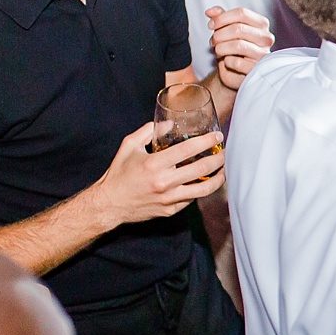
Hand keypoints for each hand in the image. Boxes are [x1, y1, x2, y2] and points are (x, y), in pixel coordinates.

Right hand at [91, 122, 225, 225]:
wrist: (110, 204)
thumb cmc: (119, 174)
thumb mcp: (129, 146)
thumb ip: (149, 132)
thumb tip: (170, 124)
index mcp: (154, 164)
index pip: (188, 150)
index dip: (206, 142)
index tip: (217, 136)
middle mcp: (164, 182)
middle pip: (201, 169)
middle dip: (219, 158)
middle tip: (226, 151)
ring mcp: (169, 199)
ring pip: (203, 189)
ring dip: (218, 178)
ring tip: (224, 169)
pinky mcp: (171, 210)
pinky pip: (192, 199)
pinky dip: (201, 190)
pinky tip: (206, 182)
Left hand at [205, 6, 272, 90]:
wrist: (234, 71)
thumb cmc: (232, 47)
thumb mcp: (226, 28)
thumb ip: (220, 17)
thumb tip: (210, 11)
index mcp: (261, 24)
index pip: (242, 13)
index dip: (222, 18)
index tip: (211, 25)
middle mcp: (266, 38)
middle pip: (238, 29)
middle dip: (219, 35)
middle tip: (213, 41)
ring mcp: (263, 54)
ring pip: (238, 45)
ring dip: (221, 48)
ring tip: (218, 51)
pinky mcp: (256, 69)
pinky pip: (236, 62)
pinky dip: (227, 62)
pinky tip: (228, 62)